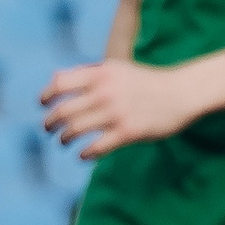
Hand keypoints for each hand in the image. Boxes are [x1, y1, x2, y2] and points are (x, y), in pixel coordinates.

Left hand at [41, 59, 201, 159]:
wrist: (181, 92)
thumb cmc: (146, 82)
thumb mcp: (116, 69)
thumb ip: (87, 73)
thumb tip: (53, 78)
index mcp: (101, 74)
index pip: (60, 84)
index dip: (46, 96)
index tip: (42, 105)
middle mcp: (105, 92)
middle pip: (63, 110)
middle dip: (50, 122)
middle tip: (48, 129)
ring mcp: (116, 113)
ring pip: (75, 130)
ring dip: (64, 138)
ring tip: (63, 142)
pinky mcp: (128, 132)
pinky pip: (96, 147)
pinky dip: (84, 153)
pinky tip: (82, 155)